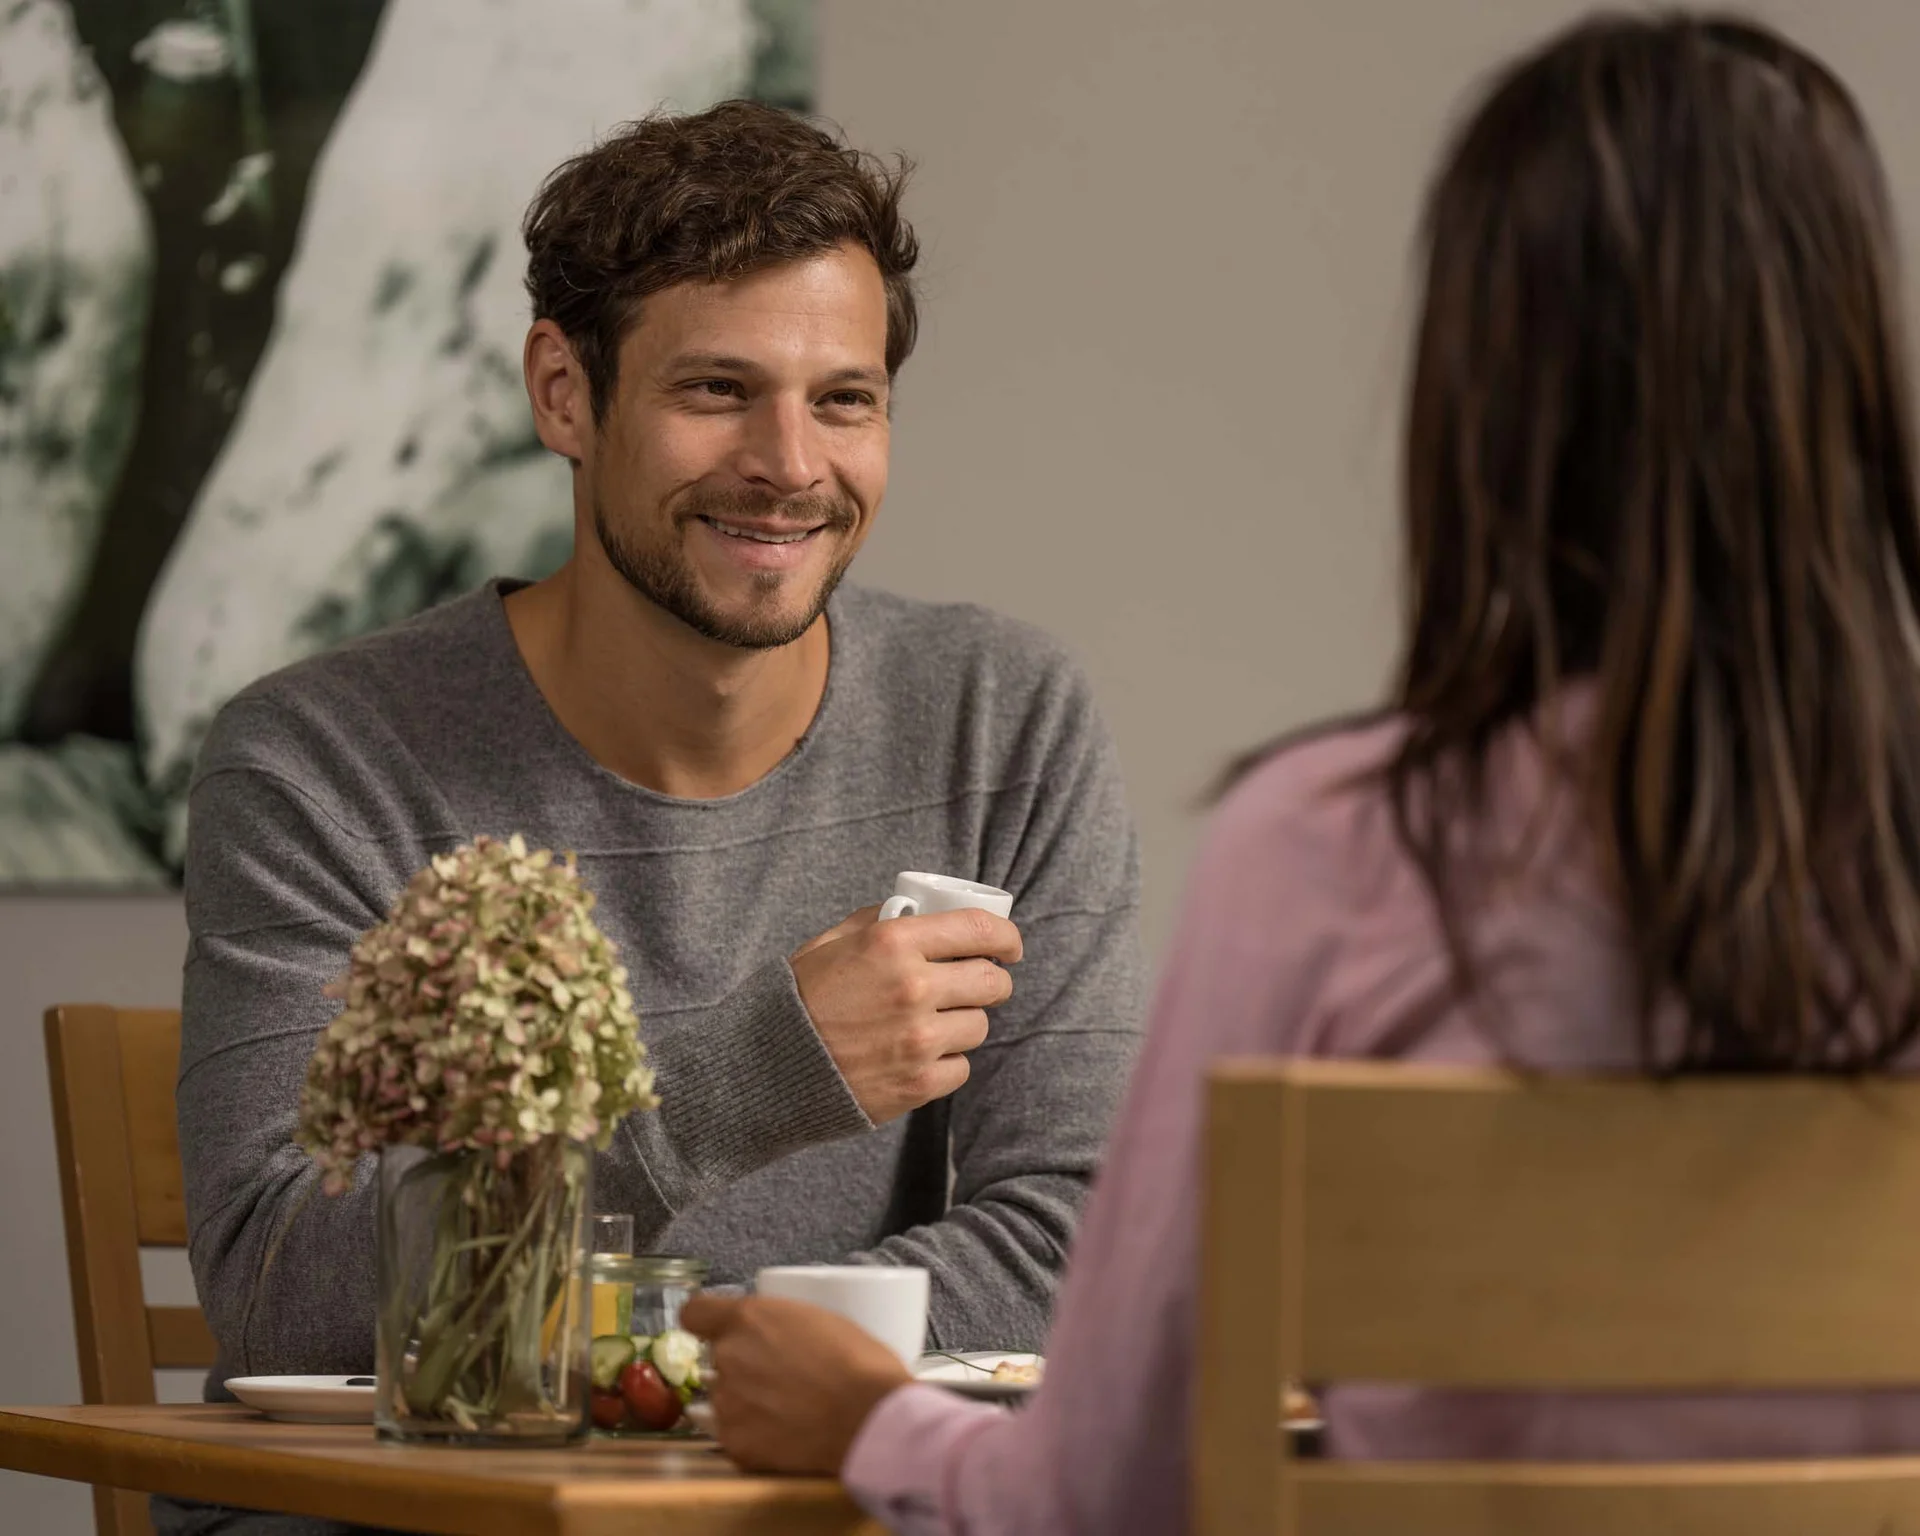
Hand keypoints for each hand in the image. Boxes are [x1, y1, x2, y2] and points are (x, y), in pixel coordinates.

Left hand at [681, 1292, 912, 1473]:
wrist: (871, 1419)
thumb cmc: (859, 1362)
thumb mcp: (819, 1318)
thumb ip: (779, 1324)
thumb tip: (773, 1335)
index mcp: (747, 1318)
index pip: (695, 1313)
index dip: (707, 1322)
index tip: (720, 1331)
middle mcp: (728, 1357)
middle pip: (717, 1358)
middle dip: (741, 1365)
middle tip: (778, 1377)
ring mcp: (727, 1403)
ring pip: (724, 1398)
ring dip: (745, 1402)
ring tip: (785, 1411)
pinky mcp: (735, 1444)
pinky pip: (733, 1434)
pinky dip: (754, 1436)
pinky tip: (785, 1436)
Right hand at [791, 906, 1021, 1123]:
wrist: (765, 1069)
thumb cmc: (797, 1000)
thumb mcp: (831, 943)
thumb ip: (879, 922)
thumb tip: (922, 912)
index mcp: (893, 942)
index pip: (979, 930)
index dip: (1006, 937)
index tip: (1009, 946)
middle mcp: (913, 987)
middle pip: (993, 982)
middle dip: (991, 981)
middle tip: (975, 985)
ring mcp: (919, 1038)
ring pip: (979, 1026)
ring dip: (962, 1022)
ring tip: (930, 1023)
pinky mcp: (919, 1082)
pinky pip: (961, 1067)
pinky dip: (945, 1061)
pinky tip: (916, 1055)